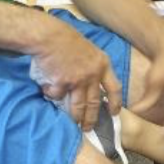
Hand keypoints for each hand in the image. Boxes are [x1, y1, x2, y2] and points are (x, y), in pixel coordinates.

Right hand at [31, 17, 122, 131]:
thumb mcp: (88, 51)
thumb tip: (92, 88)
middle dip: (91, 118)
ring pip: (78, 106)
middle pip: (94, 103)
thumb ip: (93, 69)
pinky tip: (48, 90)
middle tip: (88, 128)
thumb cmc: (65, 40)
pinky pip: (57, 96)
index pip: (115, 88)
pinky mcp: (62, 84)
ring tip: (73, 124)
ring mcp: (78, 80)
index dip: (115, 103)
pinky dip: (52, 95)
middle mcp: (93, 75)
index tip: (114, 113)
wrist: (48, 36)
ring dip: (75, 118)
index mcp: (102, 65)